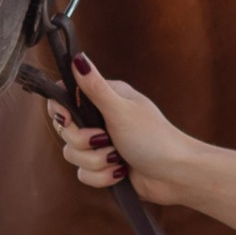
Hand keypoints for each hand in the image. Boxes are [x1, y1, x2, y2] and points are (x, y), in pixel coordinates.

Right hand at [46, 63, 198, 206]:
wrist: (175, 174)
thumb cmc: (154, 138)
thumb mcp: (121, 110)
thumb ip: (94, 87)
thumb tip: (77, 57)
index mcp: (105, 98)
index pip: (64, 97)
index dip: (60, 111)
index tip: (68, 120)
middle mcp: (100, 118)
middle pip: (65, 131)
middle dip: (83, 142)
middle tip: (105, 139)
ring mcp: (102, 143)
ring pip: (73, 155)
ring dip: (96, 161)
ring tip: (118, 159)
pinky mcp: (104, 166)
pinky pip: (84, 174)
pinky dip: (102, 177)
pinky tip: (120, 173)